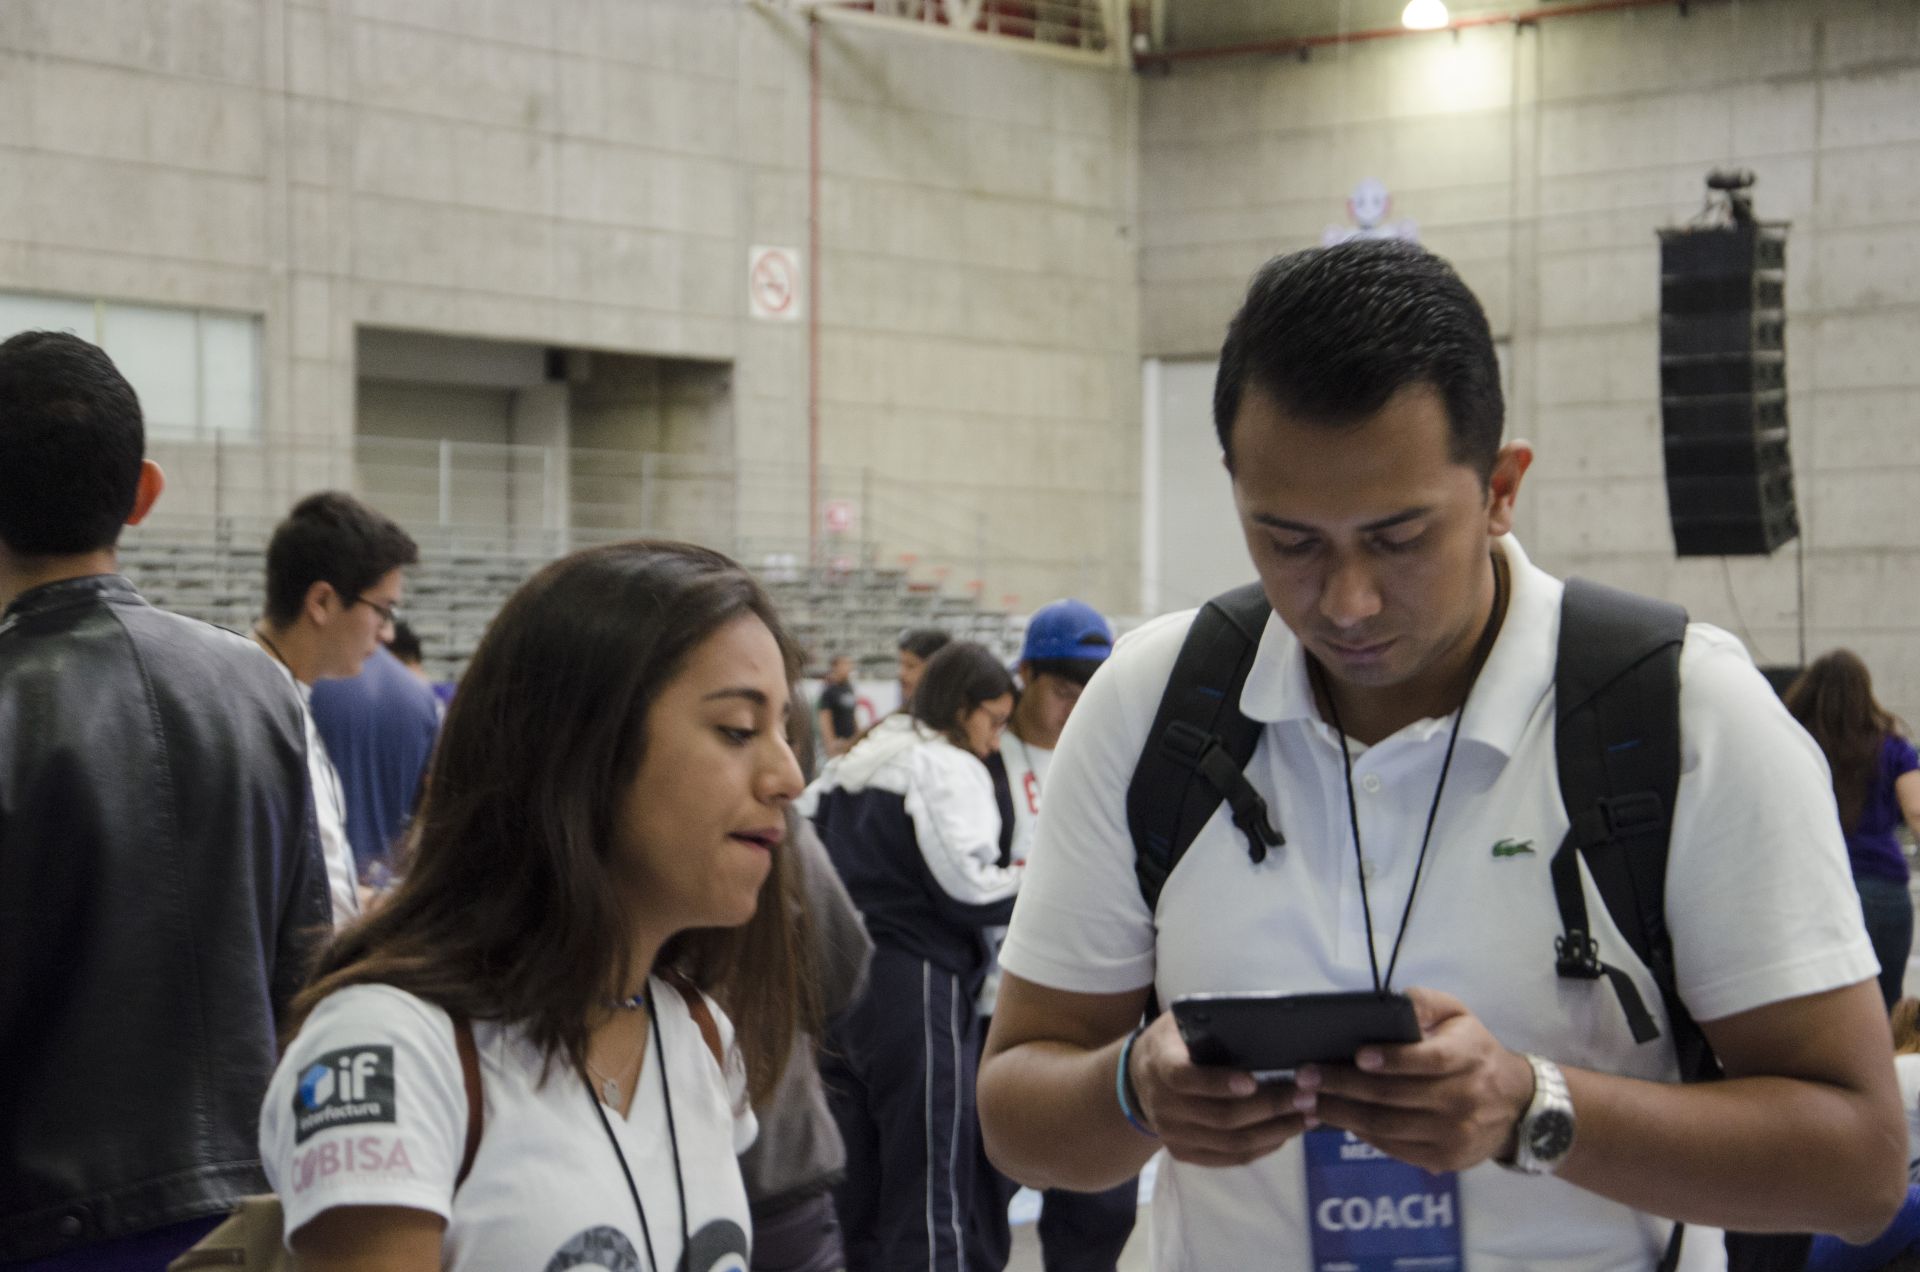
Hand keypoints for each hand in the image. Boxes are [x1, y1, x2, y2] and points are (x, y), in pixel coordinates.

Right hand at [1127, 1011, 1306, 1168]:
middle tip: (1305, 1096)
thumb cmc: (1173, 1043)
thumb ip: (1208, 1024)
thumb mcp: (1180, 1024)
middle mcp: (1163, 1105)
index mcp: (1160, 1065)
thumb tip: (1262, 1021)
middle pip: (1220, 1116)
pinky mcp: (1184, 1153)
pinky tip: (1285, 1133)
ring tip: (1307, 1116)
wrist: (1139, 1080)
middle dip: (1268, 1107)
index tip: (1252, 1082)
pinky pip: (1229, 1158)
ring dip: (1274, 1131)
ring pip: (1231, 1142)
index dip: (1218, 1083)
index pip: (1184, 1078)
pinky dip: (1262, 1147)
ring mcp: (1173, 1135)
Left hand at [1292, 986, 1535, 1173]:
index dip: (1392, 1059)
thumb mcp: (1458, 1015)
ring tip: (1308, 1099)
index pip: (1427, 1061)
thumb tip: (1392, 1004)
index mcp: (1468, 1057)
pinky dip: (1360, 1133)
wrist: (1514, 1104)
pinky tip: (1336, 1118)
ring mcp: (1453, 1134)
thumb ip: (1425, 1003)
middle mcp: (1463, 1099)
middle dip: (1344, 1086)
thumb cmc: (1473, 1051)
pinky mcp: (1443, 1159)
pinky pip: (1393, 1147)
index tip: (1357, 1055)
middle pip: (1395, 1096)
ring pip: (1387, 1125)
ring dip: (1341, 1113)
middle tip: (1306, 1076)